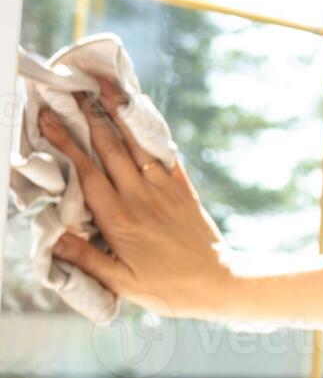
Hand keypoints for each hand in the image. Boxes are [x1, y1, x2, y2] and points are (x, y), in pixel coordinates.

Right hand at [37, 75, 236, 320]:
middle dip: (88, 117)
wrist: (220, 284)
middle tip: (71, 89)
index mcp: (119, 219)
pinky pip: (165, 154)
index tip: (48, 119)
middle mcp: (140, 197)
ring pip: (136, 145)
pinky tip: (140, 114)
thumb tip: (51, 237)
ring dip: (118, 116)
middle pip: (109, 149)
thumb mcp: (121, 282)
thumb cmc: (169, 288)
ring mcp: (165, 189)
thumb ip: (86, 258)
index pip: (86, 172)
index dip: (66, 143)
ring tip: (104, 89)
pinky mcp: (184, 189)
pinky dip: (151, 133)